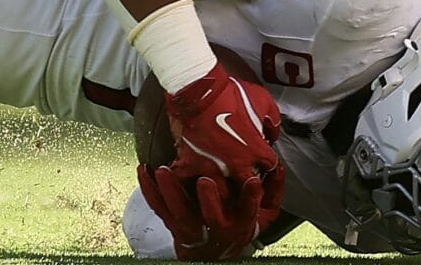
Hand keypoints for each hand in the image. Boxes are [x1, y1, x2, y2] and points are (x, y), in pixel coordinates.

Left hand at [138, 162, 269, 259]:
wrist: (213, 252)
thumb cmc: (239, 222)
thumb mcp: (264, 213)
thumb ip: (272, 190)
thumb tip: (277, 166)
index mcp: (239, 222)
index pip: (248, 210)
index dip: (252, 198)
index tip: (253, 181)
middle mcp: (216, 227)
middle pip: (212, 217)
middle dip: (210, 200)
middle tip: (204, 180)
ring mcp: (192, 227)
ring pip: (180, 213)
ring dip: (171, 192)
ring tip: (163, 170)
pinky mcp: (172, 224)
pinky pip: (158, 208)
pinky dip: (149, 190)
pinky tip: (144, 171)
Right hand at [160, 66, 284, 229]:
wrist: (198, 89)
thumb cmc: (229, 93)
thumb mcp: (263, 100)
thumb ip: (273, 121)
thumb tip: (271, 131)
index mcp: (255, 151)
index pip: (269, 167)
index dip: (266, 160)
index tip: (262, 157)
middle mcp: (235, 165)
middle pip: (246, 186)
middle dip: (247, 179)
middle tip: (243, 170)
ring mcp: (212, 167)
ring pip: (220, 190)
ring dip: (222, 184)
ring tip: (220, 174)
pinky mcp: (190, 163)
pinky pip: (188, 180)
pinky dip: (189, 177)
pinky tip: (191, 174)